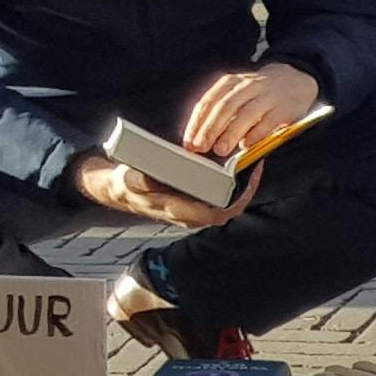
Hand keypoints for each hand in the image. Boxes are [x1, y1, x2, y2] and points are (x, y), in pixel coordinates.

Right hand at [74, 154, 243, 229]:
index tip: (248, 182)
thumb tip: (146, 176)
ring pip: (224, 201)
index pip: (217, 214)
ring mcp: (193, 208)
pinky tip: (233, 164)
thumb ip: (137, 179)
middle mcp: (191, 214)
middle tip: (255, 164)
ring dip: (238, 184)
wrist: (120, 190)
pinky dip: (228, 182)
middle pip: (228, 208)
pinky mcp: (192, 199)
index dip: (237, 201)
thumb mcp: (128, 179)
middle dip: (245, 189)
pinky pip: (216, 195)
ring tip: (249, 160)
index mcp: (179, 211)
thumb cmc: (125, 185)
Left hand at [180, 61, 321, 160]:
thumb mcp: (238, 93)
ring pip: (245, 114)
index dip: (197, 122)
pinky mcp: (285, 108)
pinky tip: (246, 145)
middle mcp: (248, 86)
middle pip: (225, 107)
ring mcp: (267, 96)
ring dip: (231, 133)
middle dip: (210, 129)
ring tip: (220, 150)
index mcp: (231, 83)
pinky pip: (269, 122)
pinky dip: (256, 134)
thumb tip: (202, 137)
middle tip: (201, 147)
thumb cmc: (261, 92)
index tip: (189, 141)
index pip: (209, 101)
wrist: (296, 78)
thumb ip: (222, 111)